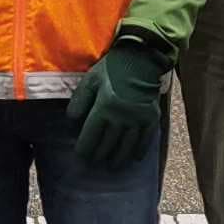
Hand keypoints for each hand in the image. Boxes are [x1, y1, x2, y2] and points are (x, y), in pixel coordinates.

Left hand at [68, 40, 169, 170]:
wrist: (142, 58)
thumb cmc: (112, 69)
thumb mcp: (90, 80)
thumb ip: (80, 100)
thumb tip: (71, 122)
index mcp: (104, 107)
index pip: (92, 135)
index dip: (85, 148)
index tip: (82, 156)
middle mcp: (121, 117)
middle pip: (108, 143)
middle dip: (100, 155)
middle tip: (95, 162)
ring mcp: (138, 118)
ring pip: (126, 145)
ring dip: (118, 157)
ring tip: (113, 165)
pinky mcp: (151, 117)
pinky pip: (146, 139)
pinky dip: (140, 150)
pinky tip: (134, 158)